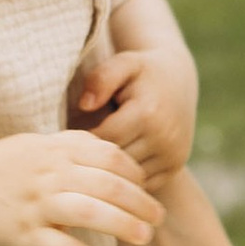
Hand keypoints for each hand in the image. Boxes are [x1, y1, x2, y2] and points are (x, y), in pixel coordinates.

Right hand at [0, 130, 162, 245]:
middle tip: (159, 216)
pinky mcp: (23, 238)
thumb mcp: (34, 145)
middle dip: (140, 201)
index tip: (145, 186)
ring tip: (146, 237)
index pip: (108, 156)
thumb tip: (114, 155)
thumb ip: (71, 147)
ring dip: (125, 226)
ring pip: (91, 213)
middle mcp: (47, 175)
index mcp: (53, 150)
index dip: (134, 172)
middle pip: (107, 184)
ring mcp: (35, 206)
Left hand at [71, 42, 199, 179]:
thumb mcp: (123, 63)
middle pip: (114, 162)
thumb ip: (101, 78)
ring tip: (90, 159)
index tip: (66, 137)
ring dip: (108, 171)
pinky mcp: (175, 166)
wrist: (178, 79)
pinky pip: (141, 182)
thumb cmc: (141, 71)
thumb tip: (84, 105)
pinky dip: (125, 177)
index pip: (103, 140)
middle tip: (73, 153)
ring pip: (127, 177)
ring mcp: (173, 155)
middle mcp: (165, 138)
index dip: (81, 140)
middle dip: (93, 158)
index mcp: (148, 113)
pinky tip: (112, 164)